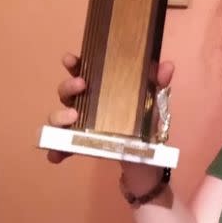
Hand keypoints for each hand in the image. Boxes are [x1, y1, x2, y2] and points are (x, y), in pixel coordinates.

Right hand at [46, 55, 174, 165]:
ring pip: (57, 118)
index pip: (82, 73)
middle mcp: (84, 107)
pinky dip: (55, 151)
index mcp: (100, 92)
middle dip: (67, 86)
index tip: (70, 59)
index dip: (73, 64)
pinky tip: (57, 156)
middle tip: (81, 85)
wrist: (145, 163)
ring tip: (73, 117)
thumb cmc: (144, 127)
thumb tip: (166, 65)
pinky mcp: (78, 148)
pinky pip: (59, 148)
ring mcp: (78, 128)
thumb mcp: (153, 105)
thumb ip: (158, 85)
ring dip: (58, 115)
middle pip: (66, 93)